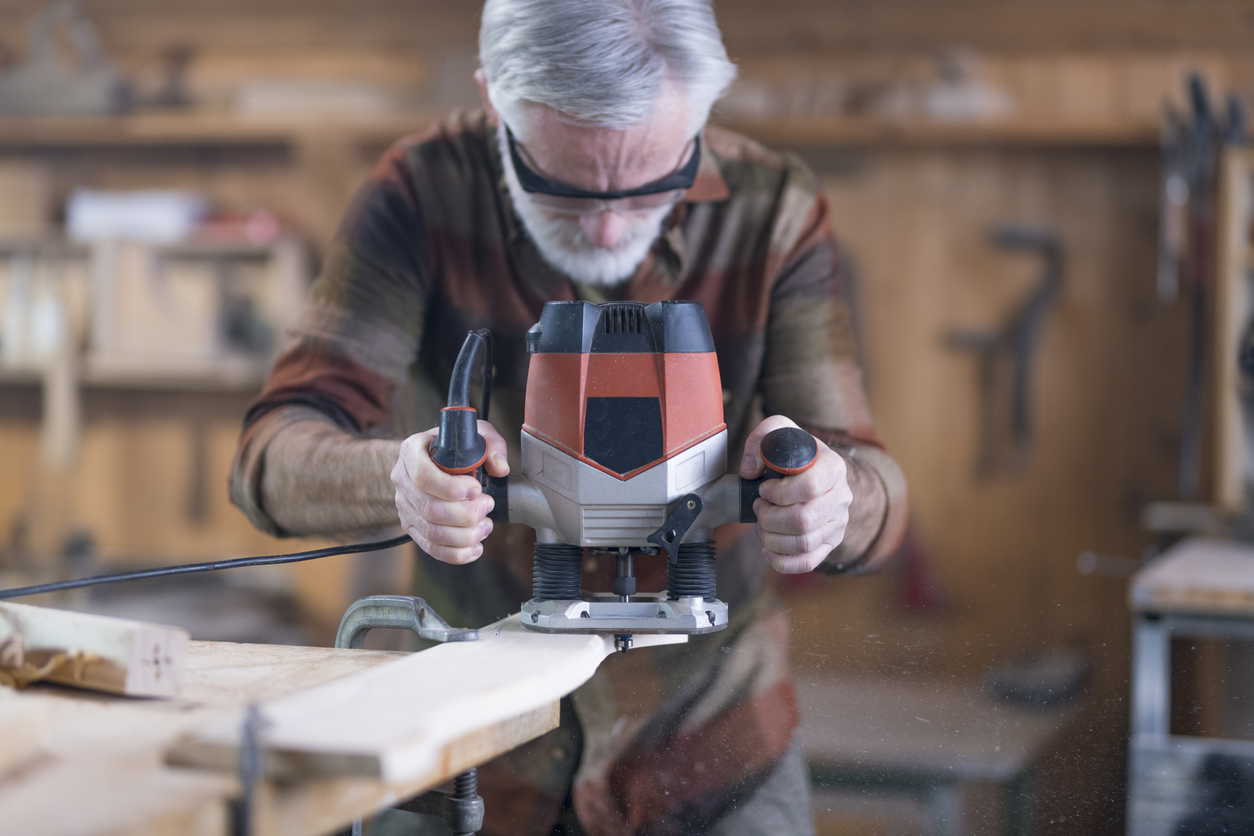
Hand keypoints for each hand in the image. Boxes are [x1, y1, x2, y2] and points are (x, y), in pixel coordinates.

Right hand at [391, 420, 509, 563]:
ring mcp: (405, 505)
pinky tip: (475, 548)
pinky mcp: (412, 525)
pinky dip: (455, 553)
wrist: (434, 457)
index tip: (476, 489)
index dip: (451, 488)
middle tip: (487, 507)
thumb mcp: (476, 434)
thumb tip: (500, 468)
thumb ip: (492, 446)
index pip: (423, 476)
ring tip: (486, 526)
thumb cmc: (455, 445)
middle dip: (465, 515)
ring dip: (464, 535)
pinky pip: (430, 546)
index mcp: (412, 452)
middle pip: (430, 509)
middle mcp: (403, 480)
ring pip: (431, 532)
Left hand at [740, 416, 851, 573]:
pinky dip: (781, 561)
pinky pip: (808, 562)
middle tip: (759, 508)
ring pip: (803, 544)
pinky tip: (768, 548)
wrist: (816, 470)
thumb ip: (761, 439)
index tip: (764, 489)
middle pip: (803, 521)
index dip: (779, 492)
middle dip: (770, 518)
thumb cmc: (795, 452)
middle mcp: (841, 497)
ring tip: (762, 525)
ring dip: (771, 538)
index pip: (810, 487)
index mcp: (833, 467)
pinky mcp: (830, 542)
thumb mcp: (779, 431)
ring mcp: (838, 522)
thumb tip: (750, 471)